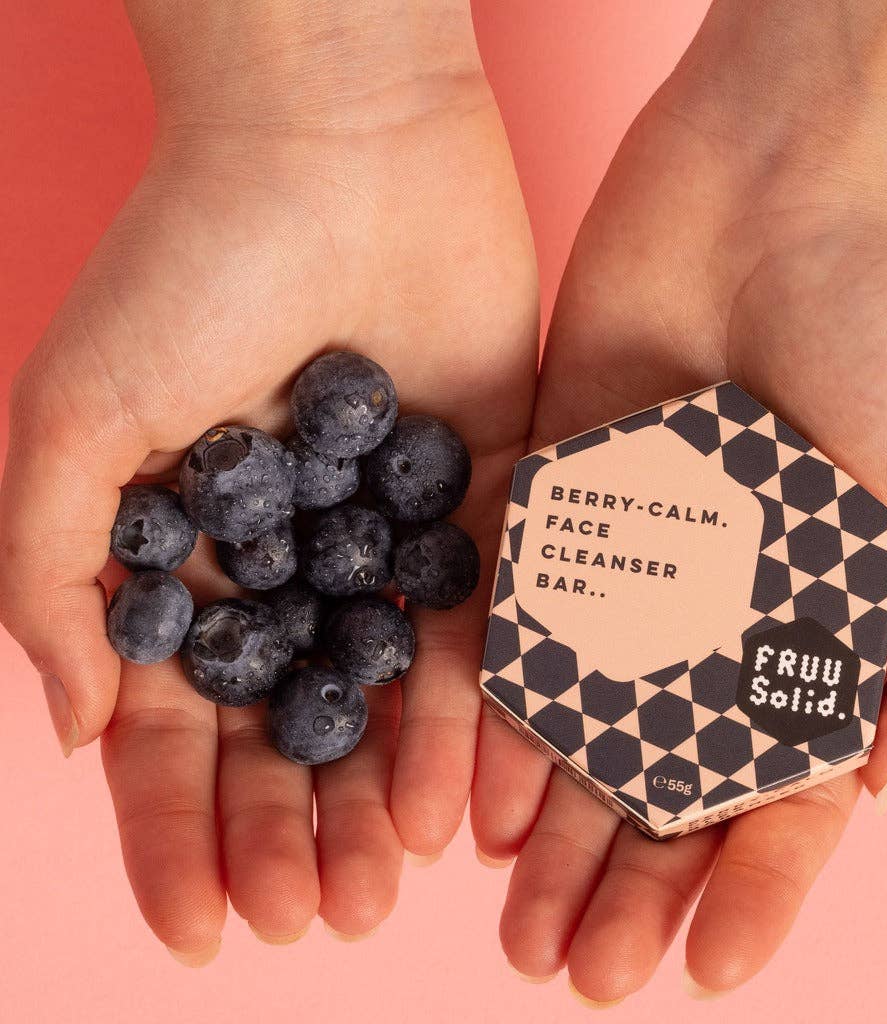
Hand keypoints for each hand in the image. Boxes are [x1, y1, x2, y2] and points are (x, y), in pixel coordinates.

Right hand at [0, 0, 536, 960]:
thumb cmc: (188, 271)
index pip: (184, 724)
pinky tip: (450, 803)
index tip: (202, 927)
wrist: (335, 147)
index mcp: (193, 555)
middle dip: (290, 834)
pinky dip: (461, 718)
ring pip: (385, 701)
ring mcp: (392, 538)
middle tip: (313, 920)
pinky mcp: (484, 501)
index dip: (179, 831)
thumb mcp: (73, 424)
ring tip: (377, 892)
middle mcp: (297, 561)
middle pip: (292, 732)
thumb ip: (55, 578)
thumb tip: (79, 726)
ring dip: (375, 802)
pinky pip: (475, 630)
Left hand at [472, 0, 886, 1001]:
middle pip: (661, 776)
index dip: (752, 885)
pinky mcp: (552, 507)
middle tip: (578, 973)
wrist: (777, 192)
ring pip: (578, 725)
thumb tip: (877, 782)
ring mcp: (624, 566)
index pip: (777, 787)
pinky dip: (498, 714)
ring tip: (519, 923)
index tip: (710, 975)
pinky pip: (515, 630)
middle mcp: (709, 613)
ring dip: (553, 826)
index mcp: (812, 626)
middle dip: (627, 880)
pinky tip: (476, 796)